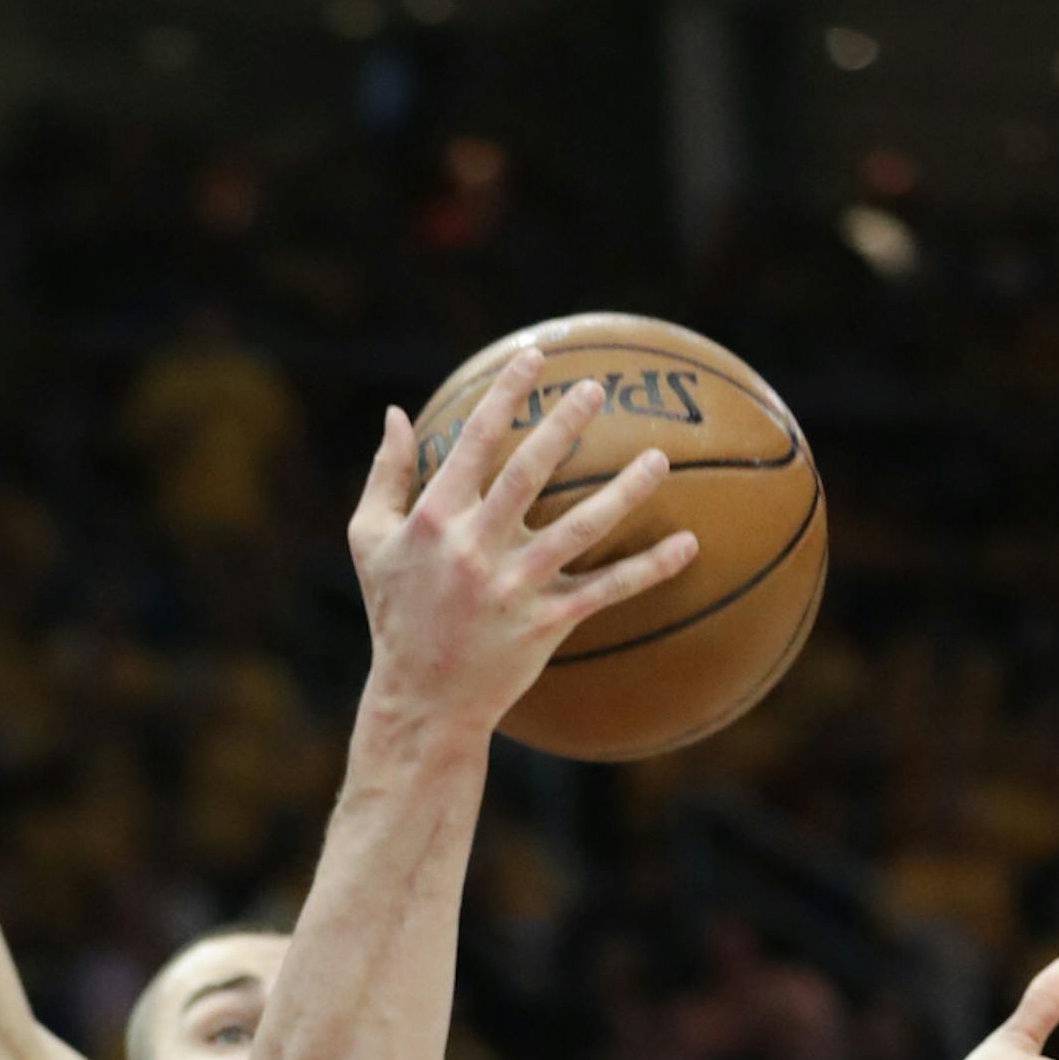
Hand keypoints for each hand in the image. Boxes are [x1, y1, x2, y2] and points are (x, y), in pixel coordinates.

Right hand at [346, 349, 697, 744]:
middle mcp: (476, 547)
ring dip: (625, 491)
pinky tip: (688, 544)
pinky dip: (649, 569)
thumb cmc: (395, 614)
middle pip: (529, 472)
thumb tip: (395, 413)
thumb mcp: (370, 542)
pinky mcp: (547, 623)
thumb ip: (385, 475)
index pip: (476, 440)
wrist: (422, 701)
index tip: (536, 357)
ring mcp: (515, 587)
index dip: (507, 393)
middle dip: (564, 424)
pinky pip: (607, 590)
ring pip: (581, 528)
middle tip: (598, 388)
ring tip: (661, 457)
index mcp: (436, 519)